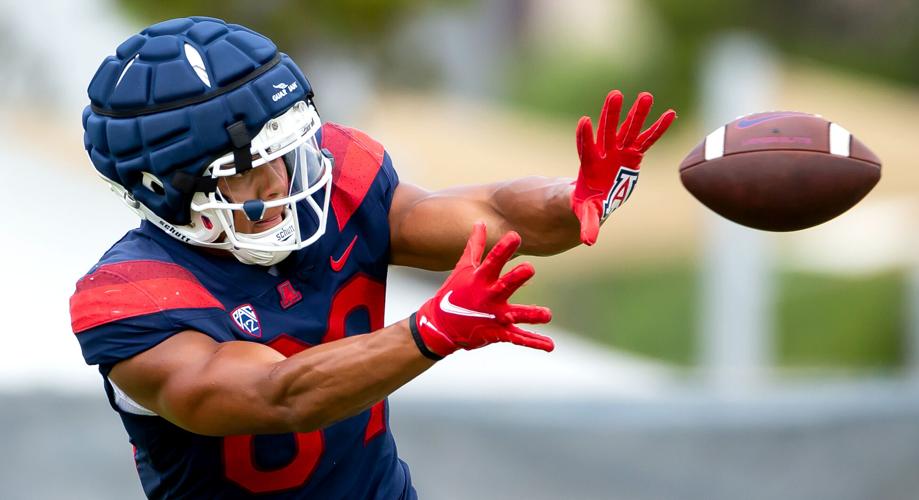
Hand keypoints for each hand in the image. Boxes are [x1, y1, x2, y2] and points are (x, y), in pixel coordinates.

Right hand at [411, 222, 553, 358]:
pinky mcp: (497, 333)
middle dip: (516, 278)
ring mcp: (493, 316)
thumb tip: (480, 222)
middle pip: (504, 286)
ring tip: (547, 314)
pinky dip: (534, 342)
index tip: (515, 236)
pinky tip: (550, 345)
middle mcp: (487, 296)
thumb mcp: (463, 268)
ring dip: (531, 315)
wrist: (441, 325)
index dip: (503, 249)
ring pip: (515, 315)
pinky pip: (518, 338)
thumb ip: (475, 246)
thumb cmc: (454, 292)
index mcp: (480, 279)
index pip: (492, 261)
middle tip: (530, 268)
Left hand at [571, 90, 675, 244]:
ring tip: (646, 95)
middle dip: (612, 115)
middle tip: (615, 95)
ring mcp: (620, 151)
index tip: (583, 122)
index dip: (585, 137)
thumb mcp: (586, 213)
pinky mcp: (633, 154)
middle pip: (608, 131)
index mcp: (590, 166)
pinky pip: (647, 139)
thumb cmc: (587, 204)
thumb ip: (588, 222)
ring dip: (637, 114)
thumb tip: (589, 241)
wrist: (595, 197)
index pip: (585, 148)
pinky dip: (658, 128)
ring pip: (628, 130)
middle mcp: (605, 154)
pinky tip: (671, 113)